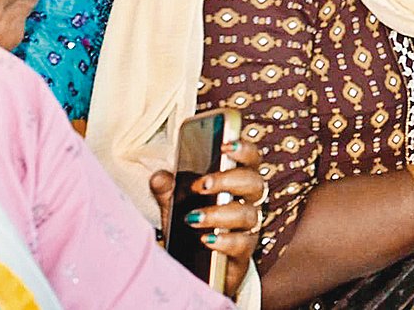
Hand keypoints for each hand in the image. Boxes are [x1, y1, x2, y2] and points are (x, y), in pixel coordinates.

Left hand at [150, 137, 266, 298]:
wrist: (195, 268)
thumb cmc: (192, 228)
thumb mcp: (176, 207)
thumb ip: (169, 192)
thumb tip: (159, 177)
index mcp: (238, 183)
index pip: (251, 159)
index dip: (244, 149)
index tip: (225, 145)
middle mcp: (249, 202)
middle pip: (254, 183)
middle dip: (229, 180)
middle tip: (202, 184)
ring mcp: (249, 228)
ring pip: (248, 214)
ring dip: (220, 213)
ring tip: (193, 218)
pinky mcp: (244, 253)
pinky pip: (242, 244)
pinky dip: (225, 240)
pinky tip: (206, 239)